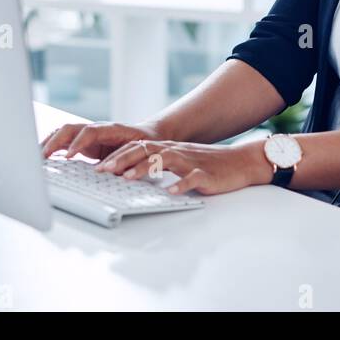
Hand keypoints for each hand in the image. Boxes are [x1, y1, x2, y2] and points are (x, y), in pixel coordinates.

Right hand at [40, 120, 163, 160]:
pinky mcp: (83, 141)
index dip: (78, 143)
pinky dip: (52, 145)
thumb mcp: (139, 153)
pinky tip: (42, 156)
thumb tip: (113, 173)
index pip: (90, 131)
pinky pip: (64, 139)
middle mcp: (97, 128)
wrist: (148, 135)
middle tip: (43, 157)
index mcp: (111, 129)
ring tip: (36, 157)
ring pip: (64, 132)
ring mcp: (89, 133)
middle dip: (55, 141)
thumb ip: (126, 161)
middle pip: (71, 128)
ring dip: (49, 142)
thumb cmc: (145, 145)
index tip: (68, 156)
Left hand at [95, 139, 272, 195]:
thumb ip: (158, 165)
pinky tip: (171, 192)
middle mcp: (175, 151)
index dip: (116, 156)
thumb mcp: (179, 162)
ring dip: (145, 168)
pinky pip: (192, 178)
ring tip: (129, 178)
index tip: (99, 167)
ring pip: (164, 160)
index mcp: (167, 149)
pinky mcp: (205, 174)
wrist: (240, 162)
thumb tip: (130, 174)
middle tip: (103, 171)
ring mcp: (190, 162)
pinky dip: (180, 184)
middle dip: (121, 160)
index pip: (137, 148)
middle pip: (144, 151)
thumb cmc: (208, 165)